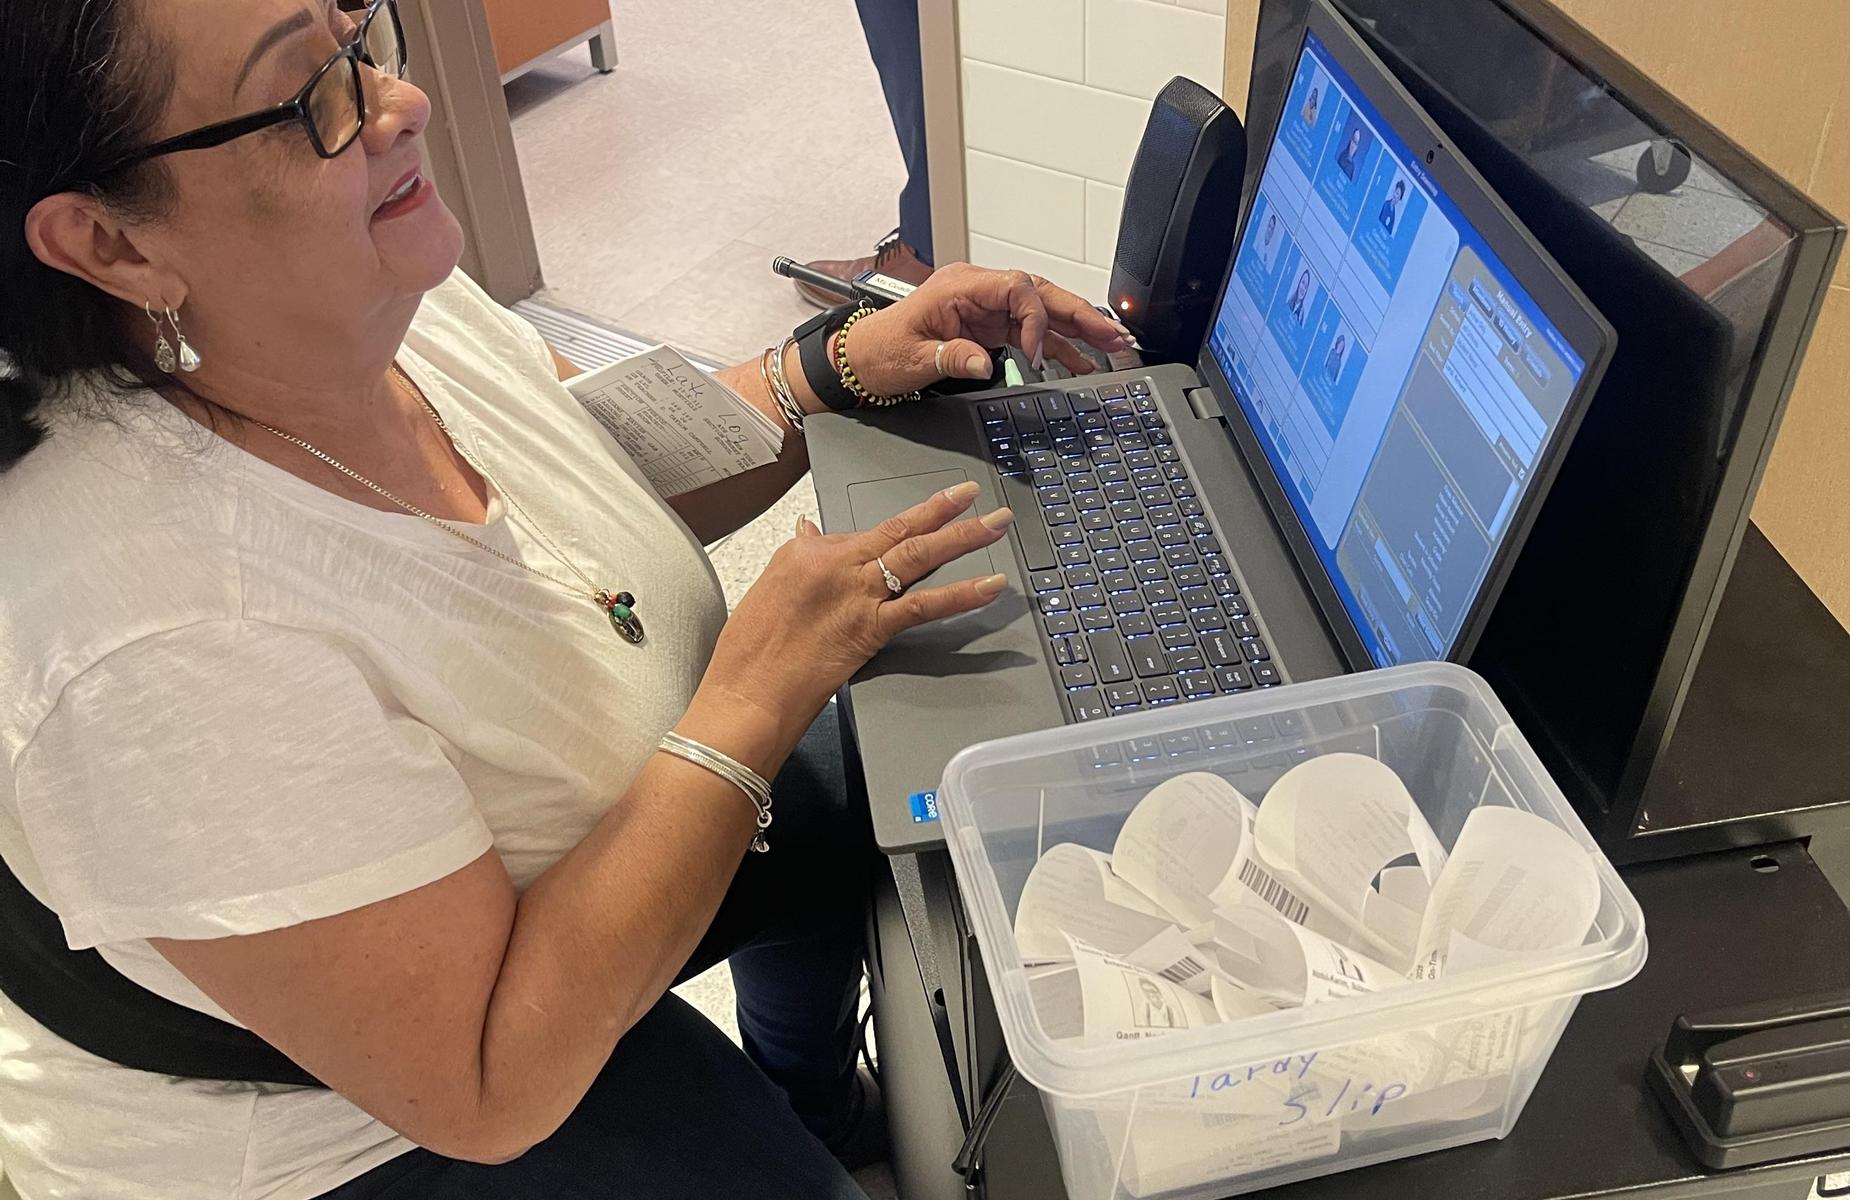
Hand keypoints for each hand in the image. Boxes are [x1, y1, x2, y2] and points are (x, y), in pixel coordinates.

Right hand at [695, 481, 1013, 759]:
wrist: (746, 695)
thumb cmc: (748, 655)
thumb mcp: (765, 591)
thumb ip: (797, 560)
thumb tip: (808, 532)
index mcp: (805, 553)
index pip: (859, 534)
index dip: (888, 538)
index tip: (909, 533)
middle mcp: (835, 564)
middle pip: (899, 528)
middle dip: (941, 508)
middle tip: (972, 493)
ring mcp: (857, 594)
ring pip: (919, 554)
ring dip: (963, 536)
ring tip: (995, 523)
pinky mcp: (872, 627)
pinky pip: (927, 605)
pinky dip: (963, 593)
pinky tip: (990, 583)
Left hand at [845, 263, 1137, 396]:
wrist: (860, 360)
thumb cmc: (879, 351)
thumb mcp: (912, 358)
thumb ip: (951, 357)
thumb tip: (984, 364)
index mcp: (960, 286)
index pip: (1017, 288)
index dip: (1036, 319)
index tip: (1036, 353)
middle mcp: (977, 291)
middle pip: (1040, 294)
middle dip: (1080, 313)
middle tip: (1112, 335)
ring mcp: (985, 309)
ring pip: (1042, 311)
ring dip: (1077, 329)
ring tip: (1112, 346)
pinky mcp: (988, 328)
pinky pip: (1030, 332)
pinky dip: (1056, 347)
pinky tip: (1081, 362)